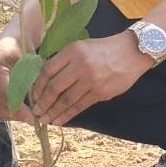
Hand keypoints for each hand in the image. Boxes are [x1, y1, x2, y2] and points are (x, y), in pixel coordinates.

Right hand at [0, 36, 33, 123]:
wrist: (13, 41)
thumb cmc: (24, 48)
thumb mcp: (30, 64)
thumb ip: (30, 84)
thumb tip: (35, 106)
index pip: (5, 96)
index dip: (20, 110)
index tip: (34, 118)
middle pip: (2, 105)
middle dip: (20, 114)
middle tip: (36, 119)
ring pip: (0, 108)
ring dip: (17, 114)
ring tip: (33, 114)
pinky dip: (13, 109)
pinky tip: (25, 109)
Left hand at [28, 32, 151, 125]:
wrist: (132, 52)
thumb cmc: (104, 49)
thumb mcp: (81, 46)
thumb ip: (65, 60)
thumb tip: (46, 79)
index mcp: (72, 51)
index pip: (48, 71)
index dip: (37, 86)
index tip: (33, 96)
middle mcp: (80, 65)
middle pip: (55, 88)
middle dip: (43, 103)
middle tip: (36, 112)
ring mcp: (91, 80)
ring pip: (67, 100)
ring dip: (54, 112)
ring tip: (45, 120)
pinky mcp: (101, 92)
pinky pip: (80, 106)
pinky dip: (68, 115)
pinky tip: (60, 120)